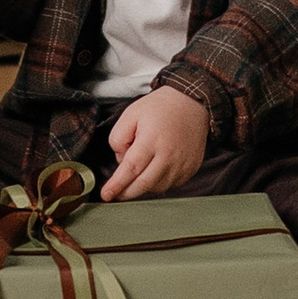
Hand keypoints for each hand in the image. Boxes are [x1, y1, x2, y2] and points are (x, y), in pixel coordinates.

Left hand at [102, 84, 210, 198]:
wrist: (191, 103)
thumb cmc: (159, 108)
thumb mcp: (130, 114)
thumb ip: (118, 138)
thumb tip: (121, 161)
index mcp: (151, 140)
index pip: (131, 169)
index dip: (117, 184)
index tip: (106, 195)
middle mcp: (169, 155)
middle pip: (144, 184)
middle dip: (127, 192)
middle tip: (116, 194)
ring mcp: (182, 164)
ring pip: (157, 187)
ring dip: (143, 186)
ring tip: (139, 170)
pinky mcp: (190, 169)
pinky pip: (171, 185)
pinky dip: (159, 183)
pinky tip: (154, 170)